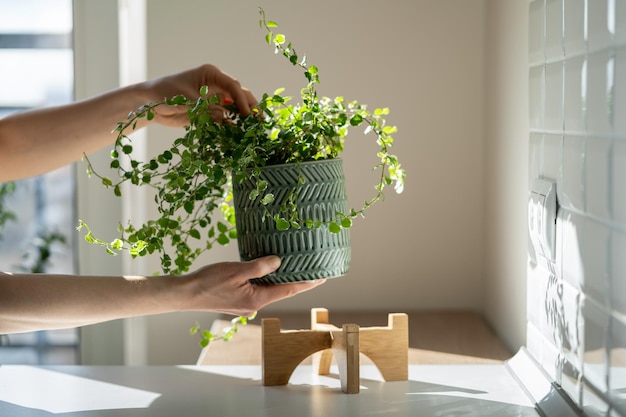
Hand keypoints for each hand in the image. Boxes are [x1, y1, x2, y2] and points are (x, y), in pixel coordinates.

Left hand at [143, 64, 257, 126]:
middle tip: (259, 120)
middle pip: (239, 93)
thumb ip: (205, 109)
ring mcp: (214, 98)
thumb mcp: (185, 100)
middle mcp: (216, 84)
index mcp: (211, 74)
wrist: (148, 104)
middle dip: (250, 106)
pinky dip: (232, 125)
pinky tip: (240, 134)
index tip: (246, 113)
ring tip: (255, 128)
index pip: (232, 85)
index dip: (241, 99)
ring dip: (244, 116)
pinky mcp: (210, 110)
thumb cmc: (163, 94)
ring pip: (234, 106)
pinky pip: (225, 117)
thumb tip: (225, 118)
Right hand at [183, 256, 325, 316]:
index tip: (323, 277)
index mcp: (257, 299)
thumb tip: (279, 262)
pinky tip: (269, 272)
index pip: (289, 289)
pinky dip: (266, 281)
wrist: (186, 294)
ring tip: (295, 268)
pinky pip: (258, 290)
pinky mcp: (238, 301)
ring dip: (281, 280)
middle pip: (281, 291)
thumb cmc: (209, 281)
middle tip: (313, 270)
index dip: (307, 283)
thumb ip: (260, 266)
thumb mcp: (237, 270)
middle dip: (297, 281)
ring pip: (269, 290)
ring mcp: (246, 305)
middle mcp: (254, 305)